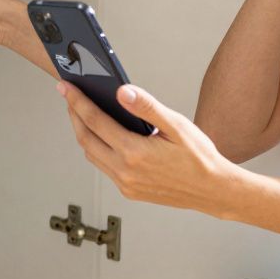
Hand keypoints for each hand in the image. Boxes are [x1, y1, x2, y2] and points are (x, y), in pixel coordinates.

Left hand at [56, 80, 242, 214]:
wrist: (214, 191)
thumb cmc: (200, 157)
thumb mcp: (176, 125)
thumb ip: (147, 107)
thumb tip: (122, 91)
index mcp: (134, 152)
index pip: (95, 121)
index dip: (77, 101)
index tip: (66, 87)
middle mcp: (125, 171)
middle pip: (86, 139)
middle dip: (74, 115)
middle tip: (69, 96)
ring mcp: (126, 184)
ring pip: (92, 155)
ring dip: (83, 133)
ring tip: (81, 113)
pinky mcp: (130, 191)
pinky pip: (104, 167)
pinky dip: (97, 149)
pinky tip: (102, 136)